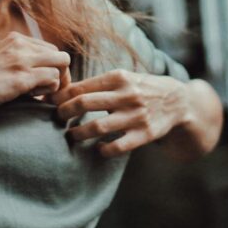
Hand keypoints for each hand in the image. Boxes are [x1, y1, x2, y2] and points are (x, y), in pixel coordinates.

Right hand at [0, 31, 70, 120]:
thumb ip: (14, 57)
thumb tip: (33, 69)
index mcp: (13, 38)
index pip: (48, 47)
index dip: (50, 66)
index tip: (42, 81)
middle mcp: (20, 44)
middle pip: (59, 54)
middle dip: (59, 73)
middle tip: (47, 90)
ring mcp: (21, 60)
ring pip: (61, 65)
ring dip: (54, 83)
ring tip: (37, 94)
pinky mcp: (21, 78)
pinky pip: (52, 79)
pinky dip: (48, 90)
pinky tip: (33, 97)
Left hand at [51, 69, 187, 156]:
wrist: (177, 101)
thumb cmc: (140, 89)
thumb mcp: (123, 78)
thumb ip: (97, 84)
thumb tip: (61, 91)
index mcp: (118, 77)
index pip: (81, 86)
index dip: (61, 96)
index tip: (50, 102)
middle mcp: (126, 95)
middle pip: (84, 103)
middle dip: (64, 112)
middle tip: (58, 118)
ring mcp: (136, 116)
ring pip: (97, 127)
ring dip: (78, 133)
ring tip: (72, 135)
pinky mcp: (145, 134)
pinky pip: (117, 147)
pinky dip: (103, 150)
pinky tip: (98, 148)